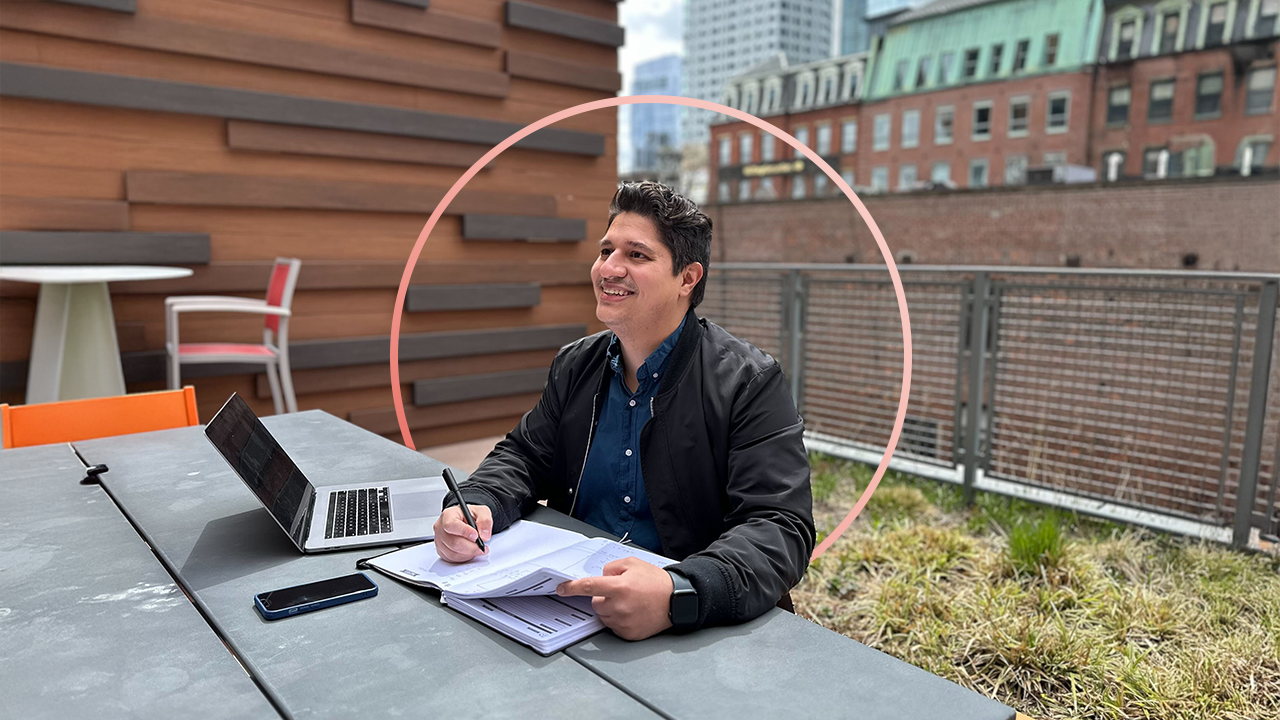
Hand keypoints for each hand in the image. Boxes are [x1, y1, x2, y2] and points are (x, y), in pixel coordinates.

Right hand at [432, 505, 492, 562]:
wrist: (465, 520)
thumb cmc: (470, 516)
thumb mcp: (481, 512)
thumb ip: (484, 521)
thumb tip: (484, 535)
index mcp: (448, 515)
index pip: (452, 525)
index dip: (464, 532)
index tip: (476, 536)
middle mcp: (441, 528)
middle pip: (454, 542)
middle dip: (471, 547)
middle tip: (482, 547)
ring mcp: (439, 540)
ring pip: (453, 553)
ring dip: (469, 553)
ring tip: (478, 548)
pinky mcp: (441, 551)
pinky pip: (452, 559)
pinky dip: (464, 557)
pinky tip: (470, 552)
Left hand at [556, 557, 673, 640]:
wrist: (677, 600)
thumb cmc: (656, 582)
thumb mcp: (633, 564)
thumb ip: (611, 568)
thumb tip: (599, 577)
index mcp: (619, 587)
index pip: (588, 587)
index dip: (572, 588)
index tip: (561, 589)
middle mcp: (620, 606)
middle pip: (595, 603)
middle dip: (603, 597)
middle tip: (620, 593)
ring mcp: (624, 622)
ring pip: (603, 615)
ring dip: (610, 608)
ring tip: (629, 603)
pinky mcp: (628, 634)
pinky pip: (613, 626)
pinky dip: (618, 619)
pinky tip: (632, 613)